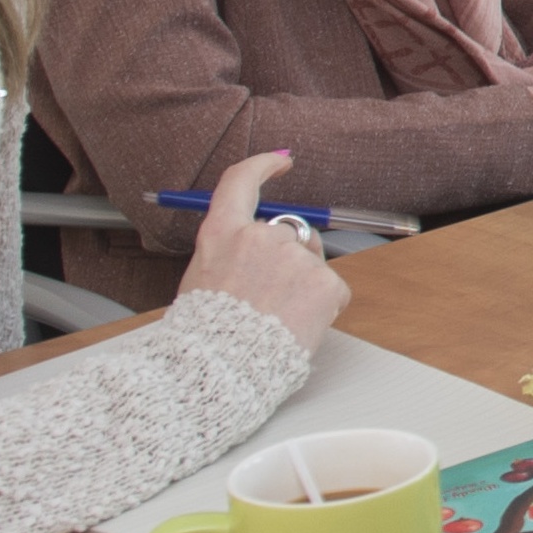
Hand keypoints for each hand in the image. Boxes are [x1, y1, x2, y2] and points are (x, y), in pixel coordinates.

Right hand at [169, 151, 346, 352]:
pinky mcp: (323, 280)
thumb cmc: (206, 338)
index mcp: (221, 235)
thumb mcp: (200, 283)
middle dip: (287, 260)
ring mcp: (293, 256)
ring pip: (311, 263)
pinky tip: (299, 326)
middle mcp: (258, 236)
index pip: (240, 183)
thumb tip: (254, 254)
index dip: (262, 167)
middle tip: (269, 301)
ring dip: (303, 285)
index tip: (282, 161)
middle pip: (287, 233)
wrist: (218, 371)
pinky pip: (332, 289)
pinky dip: (323, 308)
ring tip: (278, 320)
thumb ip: (230, 257)